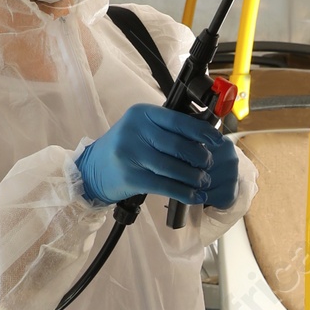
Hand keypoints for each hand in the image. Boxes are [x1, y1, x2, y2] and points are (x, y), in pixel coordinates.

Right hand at [77, 105, 233, 207]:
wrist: (92, 170)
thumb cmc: (124, 148)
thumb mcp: (141, 129)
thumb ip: (168, 129)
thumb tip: (205, 136)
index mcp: (142, 114)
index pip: (179, 121)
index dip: (202, 131)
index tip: (218, 140)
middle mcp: (135, 130)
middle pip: (178, 145)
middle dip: (200, 158)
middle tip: (208, 166)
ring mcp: (130, 154)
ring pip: (173, 167)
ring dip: (194, 177)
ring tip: (203, 182)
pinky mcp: (130, 177)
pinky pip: (164, 185)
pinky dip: (183, 192)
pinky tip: (194, 196)